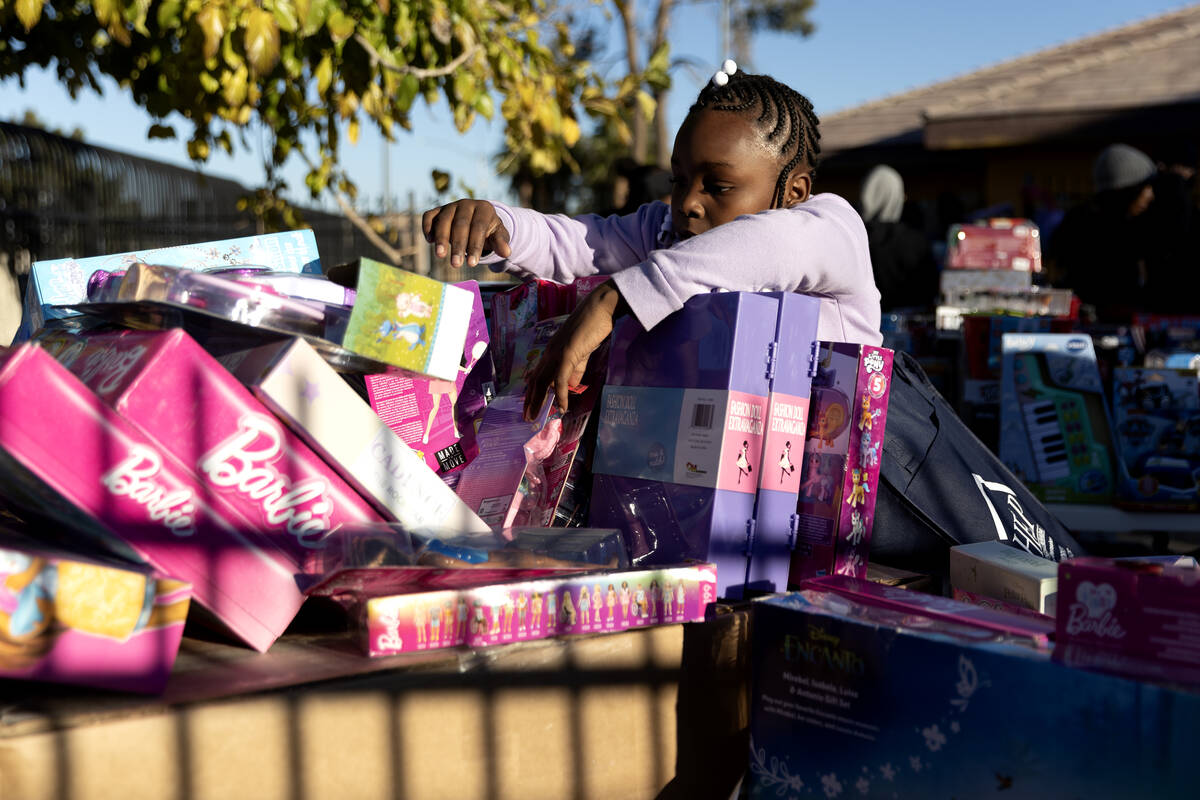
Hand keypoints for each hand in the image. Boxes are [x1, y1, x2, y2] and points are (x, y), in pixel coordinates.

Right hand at [421, 199, 511, 267]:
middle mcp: (466, 204)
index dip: (475, 245)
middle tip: (456, 264)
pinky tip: (430, 241)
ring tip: (440, 255)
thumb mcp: (498, 236)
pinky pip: (429, 216)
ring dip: (441, 238)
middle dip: (458, 245)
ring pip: (443, 220)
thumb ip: (501, 243)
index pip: (478, 227)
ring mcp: (450, 206)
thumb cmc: (488, 230)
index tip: (472, 263)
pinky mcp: (437, 211)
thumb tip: (507, 253)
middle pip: (460, 224)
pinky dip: (427, 227)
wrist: (478, 220)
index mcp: (484, 209)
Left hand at [523, 282, 627, 419]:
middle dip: (530, 401)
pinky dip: (559, 395)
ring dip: (538, 401)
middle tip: (527, 418)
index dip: (533, 392)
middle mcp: (550, 352)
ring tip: (536, 417)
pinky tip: (562, 407)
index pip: (538, 374)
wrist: (602, 308)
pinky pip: (560, 379)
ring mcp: (557, 352)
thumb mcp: (582, 352)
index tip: (530, 407)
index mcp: (553, 351)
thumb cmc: (593, 326)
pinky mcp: (567, 353)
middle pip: (535, 380)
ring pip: (542, 381)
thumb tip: (571, 386)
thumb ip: (576, 369)